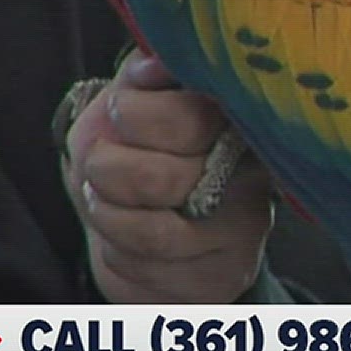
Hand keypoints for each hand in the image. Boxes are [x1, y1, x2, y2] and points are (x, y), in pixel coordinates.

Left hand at [63, 49, 273, 302]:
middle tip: (99, 162)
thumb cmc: (142, 143)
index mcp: (238, 122)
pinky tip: (123, 236)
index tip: (120, 111)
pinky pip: (144, 274)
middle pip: (160, 180)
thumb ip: (144, 74)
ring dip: (106, 214)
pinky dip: (115, 252)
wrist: (150, 212)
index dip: (131, 114)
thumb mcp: (139, 95)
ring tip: (101, 197)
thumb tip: (152, 65)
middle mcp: (251, 183)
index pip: (187, 118)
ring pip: (150, 235)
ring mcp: (240, 240)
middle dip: (106, 168)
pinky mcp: (216, 285)